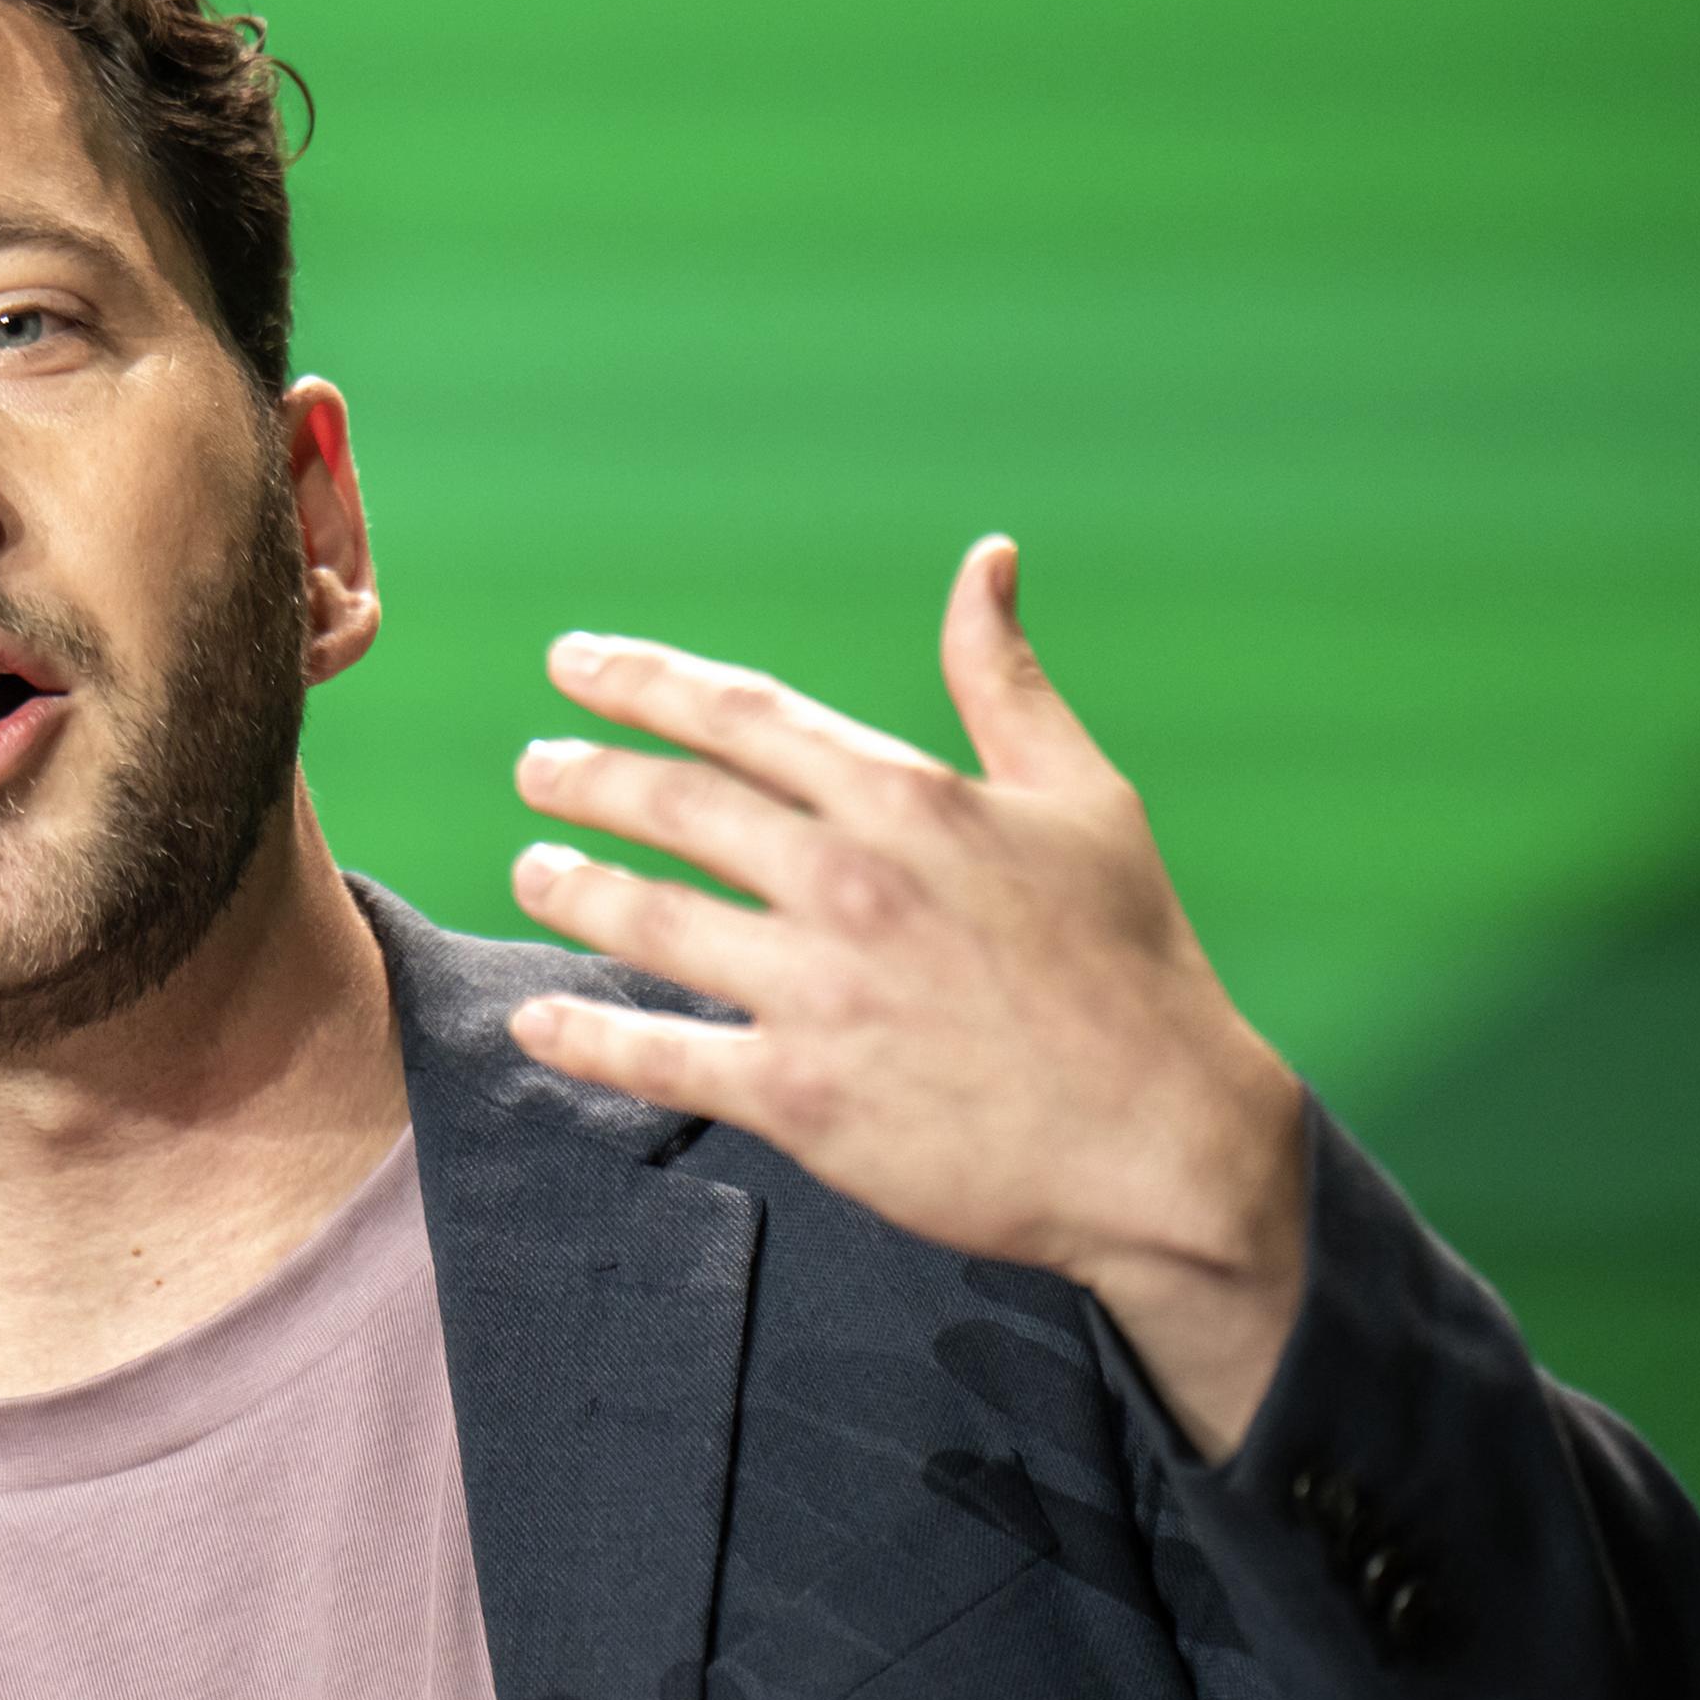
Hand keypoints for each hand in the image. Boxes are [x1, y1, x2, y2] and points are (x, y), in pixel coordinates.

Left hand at [505, 537, 1309, 1456]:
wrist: (1167, 1141)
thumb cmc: (1132, 962)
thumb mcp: (1081, 796)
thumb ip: (1004, 678)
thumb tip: (985, 558)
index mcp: (907, 799)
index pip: (739, 715)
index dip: (641, 681)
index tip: (573, 662)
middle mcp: (847, 881)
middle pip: (671, 806)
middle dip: (584, 778)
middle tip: (534, 767)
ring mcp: (818, 991)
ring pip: (647, 919)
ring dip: (571, 888)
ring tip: (532, 869)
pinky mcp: (803, 1096)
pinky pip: (660, 1058)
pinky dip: (584, 1039)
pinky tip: (536, 1022)